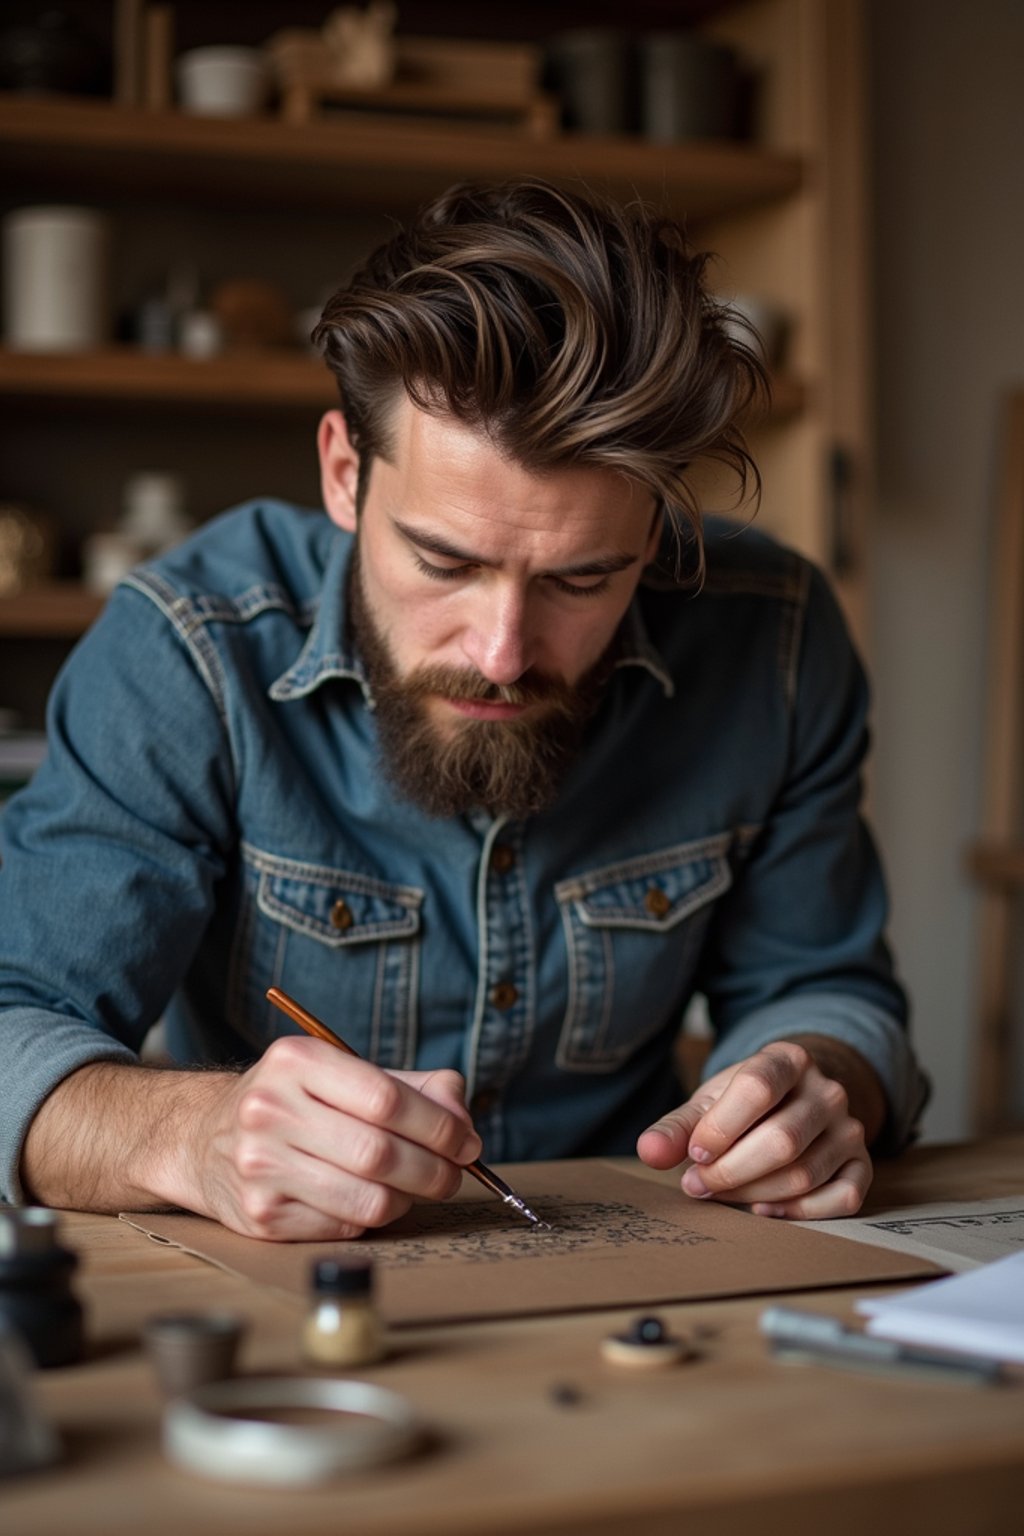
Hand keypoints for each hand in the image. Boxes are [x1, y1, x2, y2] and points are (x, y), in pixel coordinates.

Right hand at [190, 1036, 481, 1240]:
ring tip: (418, 1188)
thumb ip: (413, 1088)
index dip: (439, 1126)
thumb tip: (462, 1120)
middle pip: (380, 1153)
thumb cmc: (294, 1102)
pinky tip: (369, 1199)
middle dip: (435, 1169)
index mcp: (297, 1061)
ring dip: (409, 1199)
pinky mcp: (259, 1215)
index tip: (467, 1141)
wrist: (202, 1138)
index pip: (386, 1099)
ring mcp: (260, 1165)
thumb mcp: (344, 1073)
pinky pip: (344, 1227)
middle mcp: (270, 1109)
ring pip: (368, 1199)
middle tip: (455, 1174)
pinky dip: (372, 1219)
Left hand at [636, 1039, 879, 1218]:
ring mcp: (850, 1128)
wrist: (795, 1099)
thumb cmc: (745, 1104)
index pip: (757, 1088)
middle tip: (696, 1185)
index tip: (694, 1153)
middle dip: (730, 1171)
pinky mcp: (862, 1164)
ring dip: (753, 1193)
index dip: (721, 1127)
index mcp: (788, 1060)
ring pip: (804, 1174)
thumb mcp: (710, 1103)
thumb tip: (650, 1150)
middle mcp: (827, 1091)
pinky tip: (764, 1208)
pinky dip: (801, 1212)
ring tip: (719, 1194)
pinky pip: (841, 1198)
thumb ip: (677, 1127)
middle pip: (781, 1141)